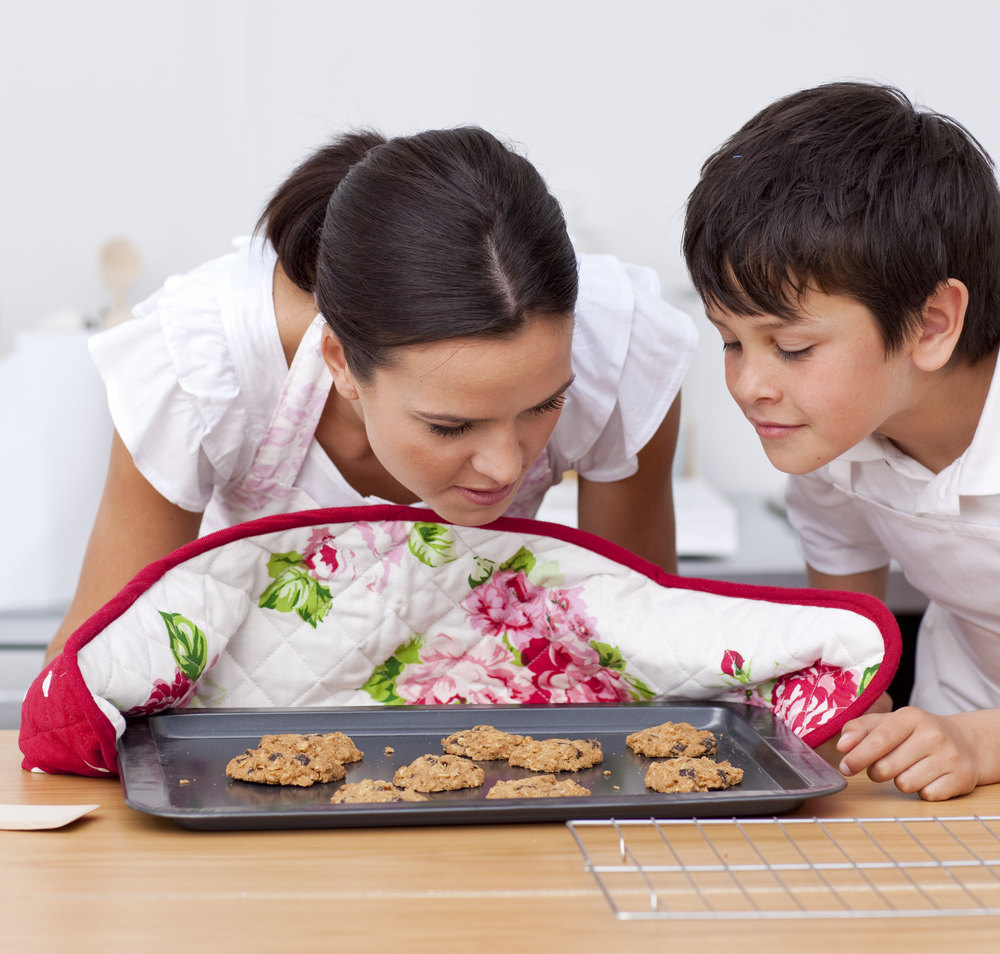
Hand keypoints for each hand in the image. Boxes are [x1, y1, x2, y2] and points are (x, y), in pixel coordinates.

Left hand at [836, 706, 998, 800]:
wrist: (965, 742)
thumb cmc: (916, 733)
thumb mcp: (889, 722)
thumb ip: (860, 729)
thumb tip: (842, 745)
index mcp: (911, 716)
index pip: (878, 740)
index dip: (858, 756)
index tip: (845, 766)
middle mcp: (933, 735)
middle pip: (886, 767)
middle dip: (876, 772)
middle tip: (882, 766)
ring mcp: (950, 757)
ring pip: (905, 785)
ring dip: (900, 781)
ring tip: (909, 768)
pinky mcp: (962, 778)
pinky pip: (927, 796)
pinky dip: (922, 790)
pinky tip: (929, 777)